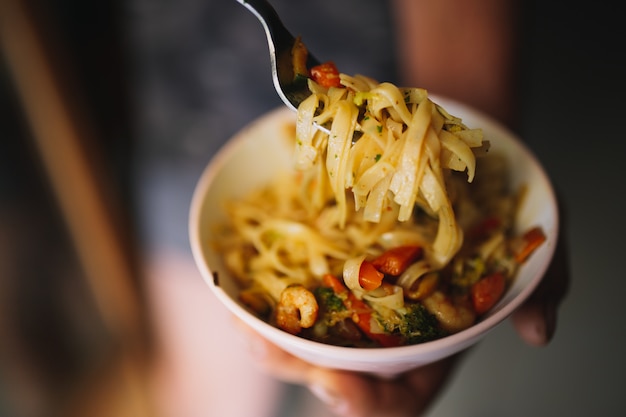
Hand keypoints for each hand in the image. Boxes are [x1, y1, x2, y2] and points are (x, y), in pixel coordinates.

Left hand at [239, 206, 569, 416]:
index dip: (364, 405)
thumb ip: (541, 287)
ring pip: (298, 336)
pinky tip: (235, 279)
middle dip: (293, 366)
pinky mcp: (325, 265)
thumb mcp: (535, 243)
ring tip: (239, 316)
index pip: (397, 400)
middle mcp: (384, 332)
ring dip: (264, 334)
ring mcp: (351, 300)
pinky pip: (285, 287)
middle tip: (261, 341)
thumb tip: (538, 331)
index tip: (338, 386)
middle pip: (332, 374)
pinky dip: (257, 290)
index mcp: (432, 346)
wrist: (458, 164)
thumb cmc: (497, 211)